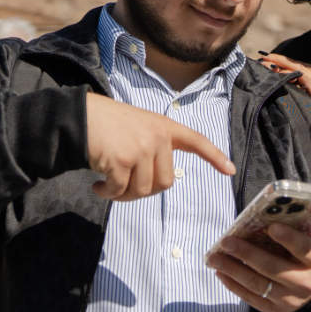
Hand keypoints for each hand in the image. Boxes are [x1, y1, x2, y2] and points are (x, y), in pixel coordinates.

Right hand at [85, 93, 234, 199]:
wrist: (79, 117)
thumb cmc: (107, 124)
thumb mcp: (139, 127)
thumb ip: (154, 148)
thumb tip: (161, 183)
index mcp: (164, 127)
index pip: (196, 140)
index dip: (214, 156)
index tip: (231, 170)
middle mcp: (158, 137)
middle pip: (165, 183)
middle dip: (143, 191)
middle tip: (123, 186)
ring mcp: (142, 148)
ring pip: (143, 191)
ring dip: (123, 195)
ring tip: (108, 184)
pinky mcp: (123, 160)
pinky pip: (120, 191)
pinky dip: (108, 194)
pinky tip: (97, 186)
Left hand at [207, 222, 310, 311]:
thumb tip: (287, 204)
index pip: (304, 249)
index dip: (288, 239)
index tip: (271, 227)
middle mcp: (307, 283)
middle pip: (273, 268)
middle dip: (247, 254)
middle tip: (226, 241)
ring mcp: (291, 299)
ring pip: (258, 285)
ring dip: (233, 270)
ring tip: (214, 257)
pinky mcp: (276, 309)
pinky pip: (251, 298)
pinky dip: (233, 285)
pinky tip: (220, 272)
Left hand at [258, 53, 310, 134]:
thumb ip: (305, 95)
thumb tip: (294, 96)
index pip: (295, 67)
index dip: (282, 64)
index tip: (268, 62)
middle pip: (290, 63)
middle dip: (275, 60)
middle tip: (260, 57)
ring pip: (289, 64)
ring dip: (274, 61)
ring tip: (261, 60)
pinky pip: (290, 70)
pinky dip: (279, 67)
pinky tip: (268, 67)